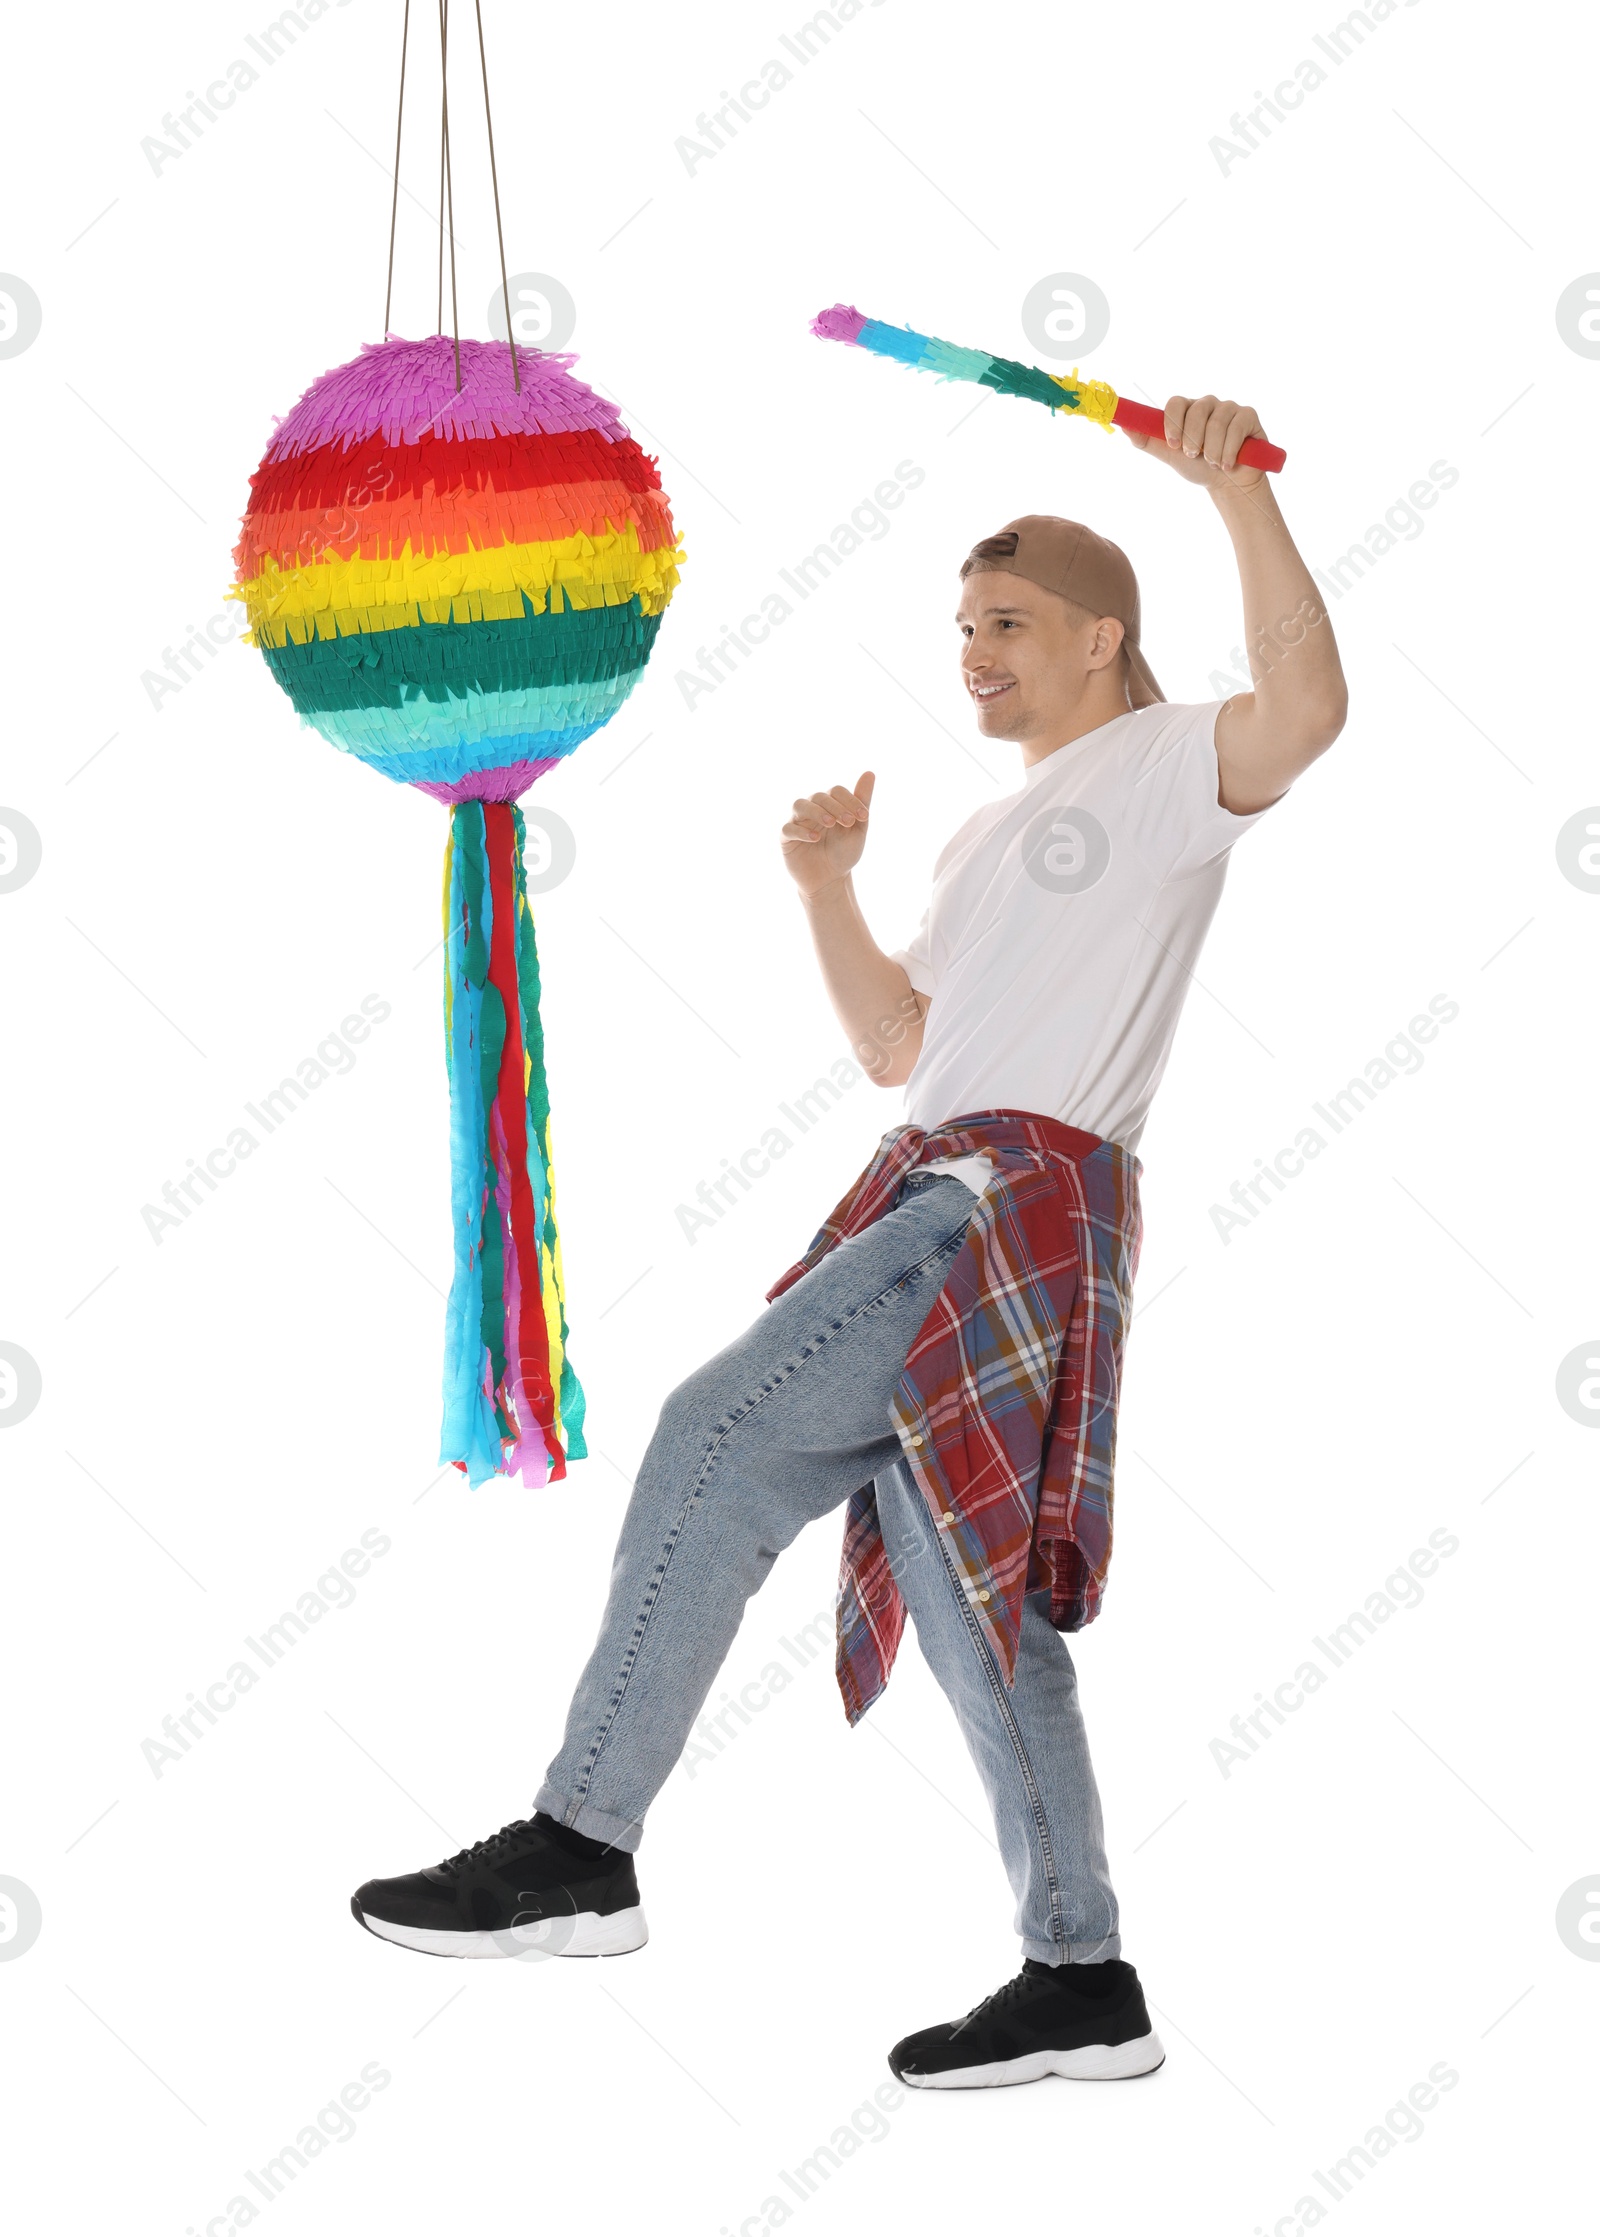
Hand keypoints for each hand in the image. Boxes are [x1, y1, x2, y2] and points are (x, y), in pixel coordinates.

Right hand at [781, 771, 874, 896]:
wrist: (830, 881)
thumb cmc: (843, 853)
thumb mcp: (857, 828)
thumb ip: (862, 801)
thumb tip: (870, 772)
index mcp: (829, 805)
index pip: (836, 791)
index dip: (850, 800)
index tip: (864, 817)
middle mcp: (811, 809)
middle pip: (819, 796)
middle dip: (836, 807)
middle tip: (849, 822)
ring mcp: (797, 822)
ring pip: (799, 805)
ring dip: (816, 811)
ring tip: (831, 824)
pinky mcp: (786, 839)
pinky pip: (788, 829)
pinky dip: (801, 831)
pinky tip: (815, 838)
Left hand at [1121, 394, 1269, 492]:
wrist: (1228, 484)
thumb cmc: (1198, 467)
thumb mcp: (1170, 456)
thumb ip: (1148, 441)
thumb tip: (1124, 426)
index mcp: (1187, 411)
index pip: (1176, 403)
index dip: (1173, 423)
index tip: (1173, 445)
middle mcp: (1208, 404)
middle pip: (1196, 410)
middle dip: (1193, 439)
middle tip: (1194, 456)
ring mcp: (1229, 408)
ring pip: (1217, 422)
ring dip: (1212, 450)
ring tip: (1214, 464)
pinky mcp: (1248, 416)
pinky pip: (1236, 428)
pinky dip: (1229, 451)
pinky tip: (1228, 464)